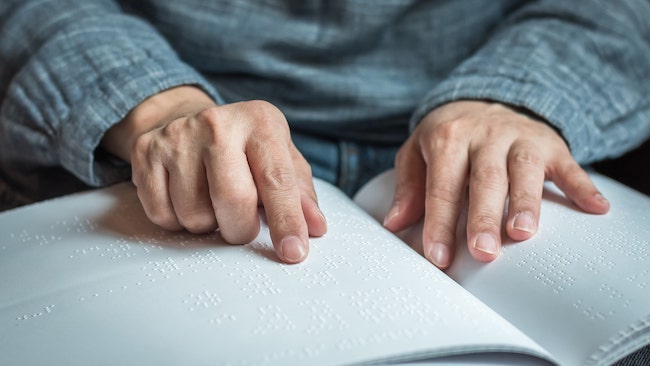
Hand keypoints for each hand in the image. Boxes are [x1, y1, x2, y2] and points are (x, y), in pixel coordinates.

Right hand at [101, 86, 326, 262]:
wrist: (186, 117)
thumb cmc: (243, 147)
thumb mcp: (280, 158)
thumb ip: (299, 193)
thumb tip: (315, 228)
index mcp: (260, 122)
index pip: (277, 180)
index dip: (287, 221)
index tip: (293, 252)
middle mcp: (217, 123)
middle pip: (233, 200)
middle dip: (240, 229)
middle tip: (241, 225)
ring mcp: (177, 136)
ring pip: (194, 214)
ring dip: (208, 224)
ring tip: (211, 202)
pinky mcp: (145, 151)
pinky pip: (162, 215)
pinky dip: (177, 222)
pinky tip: (185, 198)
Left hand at [383, 100, 608, 268]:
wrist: (485, 96)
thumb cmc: (447, 135)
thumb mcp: (417, 152)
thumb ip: (409, 186)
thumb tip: (394, 223)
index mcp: (448, 138)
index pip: (442, 185)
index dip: (440, 222)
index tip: (438, 257)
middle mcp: (485, 135)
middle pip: (485, 178)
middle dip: (483, 216)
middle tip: (483, 252)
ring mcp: (520, 137)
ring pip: (525, 169)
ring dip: (526, 201)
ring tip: (523, 232)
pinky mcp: (551, 143)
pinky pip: (569, 164)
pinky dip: (583, 186)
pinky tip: (596, 209)